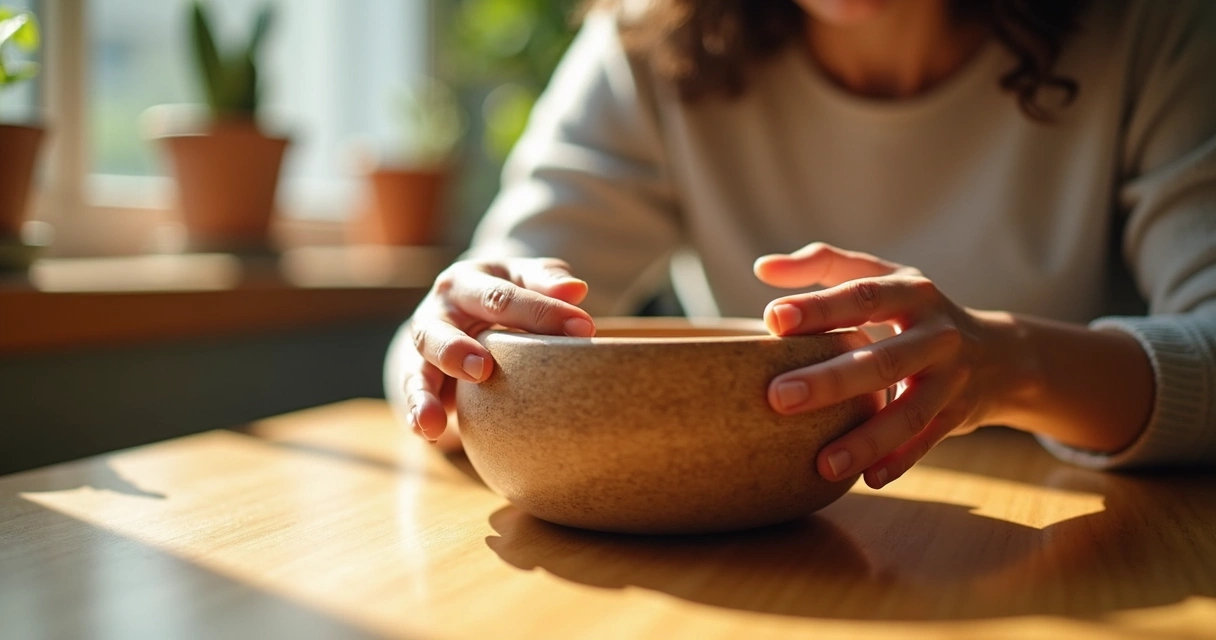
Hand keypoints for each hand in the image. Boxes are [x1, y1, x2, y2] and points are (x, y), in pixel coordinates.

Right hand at [402, 257, 595, 442]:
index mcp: (467, 281)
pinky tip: (427, 434)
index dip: (541, 312)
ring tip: (433, 422)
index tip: (582, 328)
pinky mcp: (420, 378)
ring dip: (424, 396)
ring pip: (416, 370)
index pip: (501, 297)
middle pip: (438, 330)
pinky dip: (417, 415)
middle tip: (482, 369)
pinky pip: (413, 397)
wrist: (463, 309)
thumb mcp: (524, 278)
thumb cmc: (506, 293)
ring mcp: (423, 348)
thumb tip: (577, 289)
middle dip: (456, 349)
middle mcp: (437, 312)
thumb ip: (546, 280)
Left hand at [754, 243, 993, 488]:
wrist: (997, 354)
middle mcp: (937, 335)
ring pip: (910, 412)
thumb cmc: (913, 310)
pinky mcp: (956, 416)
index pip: (863, 297)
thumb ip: (823, 264)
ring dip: (866, 440)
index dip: (820, 308)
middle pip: (884, 360)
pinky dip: (900, 462)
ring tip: (822, 464)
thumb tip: (763, 268)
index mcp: (911, 293)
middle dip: (831, 380)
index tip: (773, 320)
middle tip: (779, 396)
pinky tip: (866, 480)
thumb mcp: (881, 276)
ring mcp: (951, 379)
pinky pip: (927, 443)